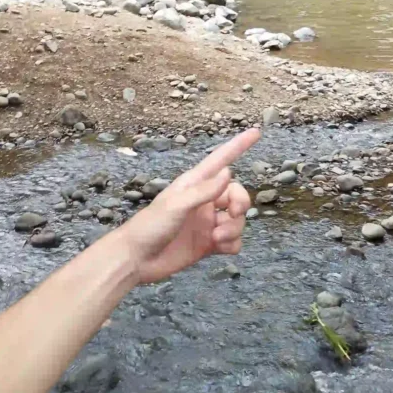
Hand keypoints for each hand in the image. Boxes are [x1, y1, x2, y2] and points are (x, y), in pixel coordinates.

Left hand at [118, 128, 260, 284]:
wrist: (136, 260)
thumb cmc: (150, 226)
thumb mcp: (176, 205)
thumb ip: (204, 191)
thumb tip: (229, 173)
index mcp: (194, 184)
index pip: (221, 160)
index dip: (238, 146)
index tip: (256, 132)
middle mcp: (204, 201)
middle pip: (236, 194)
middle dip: (240, 203)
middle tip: (233, 213)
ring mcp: (207, 223)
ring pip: (237, 220)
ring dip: (234, 228)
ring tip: (217, 238)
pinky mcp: (208, 244)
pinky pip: (233, 241)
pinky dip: (231, 243)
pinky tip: (218, 247)